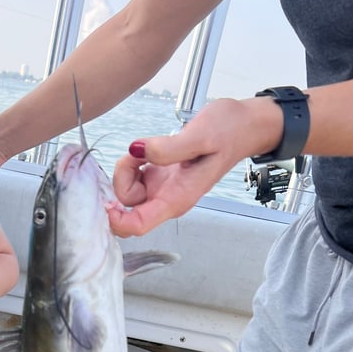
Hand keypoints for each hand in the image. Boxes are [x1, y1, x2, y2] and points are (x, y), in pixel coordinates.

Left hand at [107, 98, 266, 237]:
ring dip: (126, 168)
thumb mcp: (201, 134)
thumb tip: (137, 150)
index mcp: (177, 199)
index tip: (108, 199)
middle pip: (125, 208)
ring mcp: (161, 189)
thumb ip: (168, 148)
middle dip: (121, 181)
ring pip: (126, 191)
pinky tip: (148, 150)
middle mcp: (167, 199)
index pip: (138, 226)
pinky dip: (132, 162)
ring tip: (147, 149)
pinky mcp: (158, 176)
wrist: (244, 126)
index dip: (116, 220)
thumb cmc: (229, 131)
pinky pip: (132, 176)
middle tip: (137, 156)